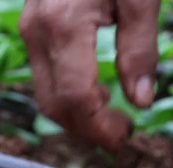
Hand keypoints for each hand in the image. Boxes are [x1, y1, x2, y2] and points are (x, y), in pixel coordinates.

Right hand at [19, 0, 160, 149]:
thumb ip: (140, 48)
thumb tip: (141, 101)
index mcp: (64, 25)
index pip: (75, 98)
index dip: (99, 127)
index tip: (124, 137)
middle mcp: (37, 31)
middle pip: (54, 104)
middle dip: (87, 130)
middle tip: (122, 133)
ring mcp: (30, 29)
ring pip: (45, 94)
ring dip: (76, 116)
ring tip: (112, 116)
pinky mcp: (33, 27)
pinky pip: (44, 76)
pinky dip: (68, 96)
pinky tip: (96, 92)